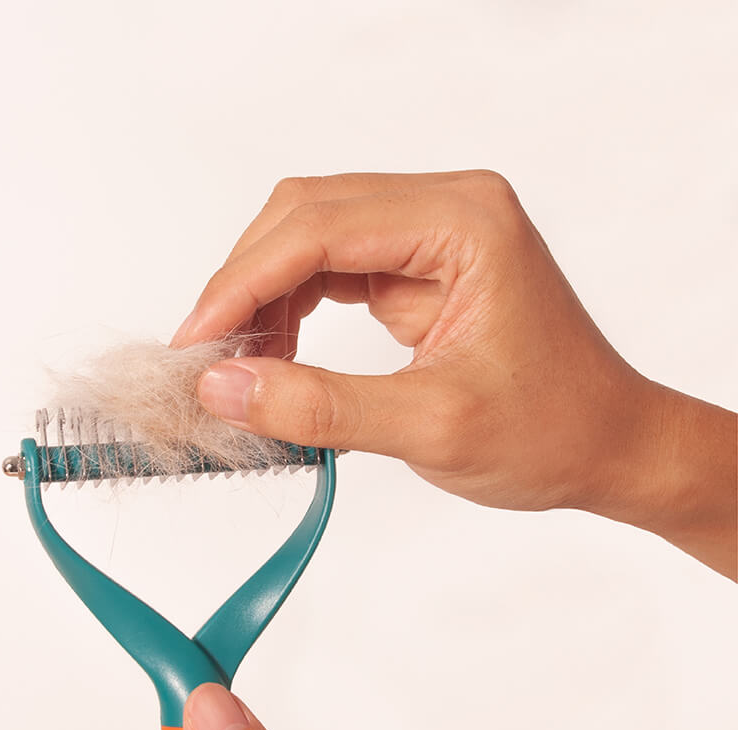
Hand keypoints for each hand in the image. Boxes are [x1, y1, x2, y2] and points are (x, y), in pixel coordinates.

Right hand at [172, 172, 736, 578]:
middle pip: (304, 216)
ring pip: (308, 238)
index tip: (195, 343)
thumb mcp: (430, 427)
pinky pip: (329, 269)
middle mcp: (446, 210)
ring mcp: (430, 234)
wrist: (607, 446)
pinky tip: (274, 356)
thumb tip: (222, 388)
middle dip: (244, 285)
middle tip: (205, 357)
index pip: (319, 228)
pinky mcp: (417, 266)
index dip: (243, 283)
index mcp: (464, 223)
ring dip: (261, 297)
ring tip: (238, 366)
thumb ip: (320, 407)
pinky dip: (288, 310)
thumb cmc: (551, 431)